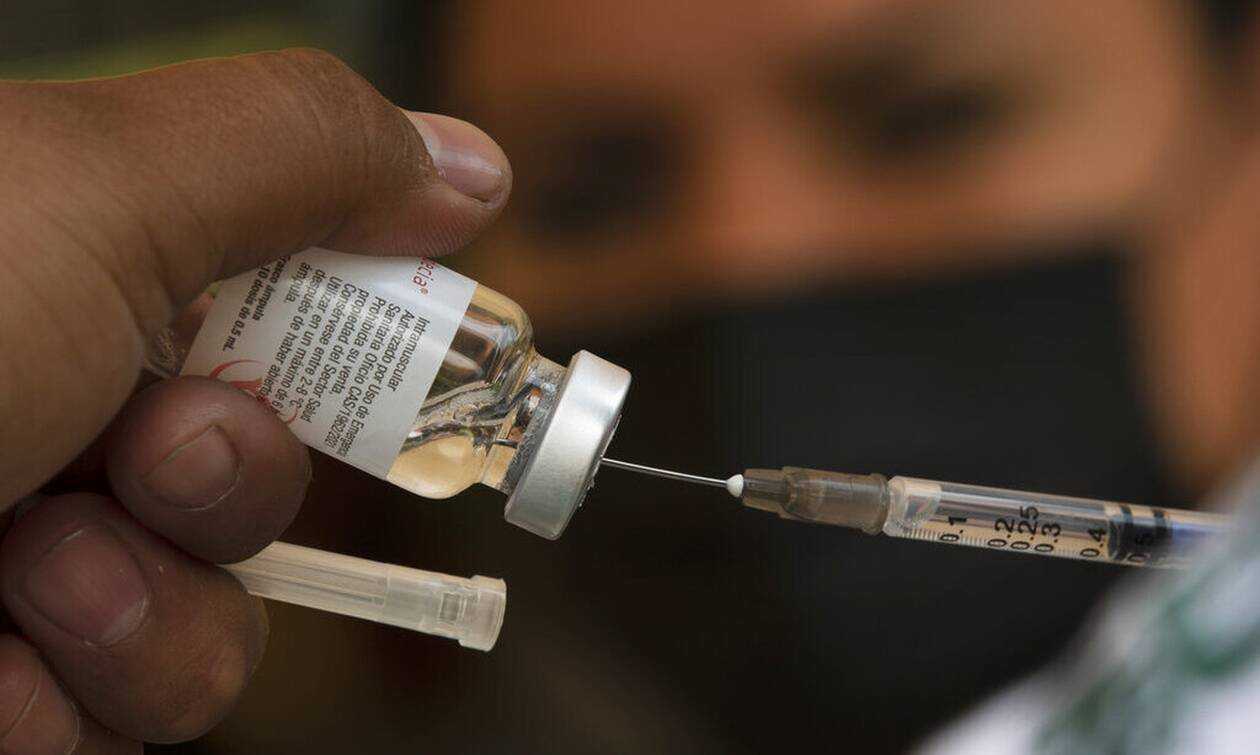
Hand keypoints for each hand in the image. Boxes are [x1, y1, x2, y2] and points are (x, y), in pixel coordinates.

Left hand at [0, 49, 509, 750]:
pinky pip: (129, 706)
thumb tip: (466, 161)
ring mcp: (13, 548)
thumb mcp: (86, 192)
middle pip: (256, 460)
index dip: (366, 329)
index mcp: (63, 261)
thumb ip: (297, 155)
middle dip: (238, 473)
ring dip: (157, 598)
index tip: (422, 356)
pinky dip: (78, 689)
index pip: (276, 290)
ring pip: (211, 607)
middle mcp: (43, 397)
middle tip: (160, 446)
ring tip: (30, 561)